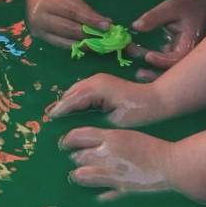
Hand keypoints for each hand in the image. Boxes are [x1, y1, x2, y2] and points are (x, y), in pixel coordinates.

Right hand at [26, 0, 111, 48]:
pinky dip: (76, 46)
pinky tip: (87, 46)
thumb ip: (86, 10)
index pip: (72, 13)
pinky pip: (61, 45)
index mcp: (48, 2)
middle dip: (89, 35)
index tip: (106, 26)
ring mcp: (39, 30)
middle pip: (68, 29)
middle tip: (106, 38)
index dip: (90, 20)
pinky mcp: (41, 39)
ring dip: (84, 44)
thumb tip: (106, 24)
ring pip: (64, 41)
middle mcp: (40, 18)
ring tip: (99, 45)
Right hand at [46, 73, 164, 126]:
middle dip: (61, 104)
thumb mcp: (115, 120)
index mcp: (96, 88)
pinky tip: (72, 109)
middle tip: (50, 118)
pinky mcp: (102, 82)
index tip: (49, 119)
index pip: (73, 99)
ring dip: (67, 101)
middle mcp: (94, 80)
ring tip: (58, 115)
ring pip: (76, 89)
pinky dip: (75, 98)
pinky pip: (83, 89)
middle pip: (71, 91)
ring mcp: (98, 79)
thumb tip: (78, 127)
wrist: (156, 100)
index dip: (60, 109)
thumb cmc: (138, 112)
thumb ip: (94, 120)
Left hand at [62, 127, 173, 199]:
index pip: (78, 136)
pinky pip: (101, 194)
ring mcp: (112, 174)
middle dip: (74, 157)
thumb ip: (105, 137)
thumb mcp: (125, 133)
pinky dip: (97, 193)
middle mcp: (107, 155)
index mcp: (109, 137)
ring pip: (83, 175)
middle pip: (78, 156)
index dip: (68, 139)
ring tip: (77, 174)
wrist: (170, 164)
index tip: (65, 142)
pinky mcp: (120, 189)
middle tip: (73, 157)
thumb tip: (87, 140)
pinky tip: (96, 192)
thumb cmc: (149, 145)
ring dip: (78, 174)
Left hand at [130, 0, 205, 76]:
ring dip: (151, 71)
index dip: (163, 61)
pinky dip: (151, 61)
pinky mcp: (175, 57)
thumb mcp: (171, 7)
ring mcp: (182, 59)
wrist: (200, 10)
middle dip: (156, 76)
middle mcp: (188, 57)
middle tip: (139, 73)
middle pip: (174, 74)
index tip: (148, 56)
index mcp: (190, 46)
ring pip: (168, 72)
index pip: (178, 59)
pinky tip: (135, 54)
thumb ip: (154, 17)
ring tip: (136, 70)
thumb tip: (136, 26)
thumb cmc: (187, 8)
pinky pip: (164, 64)